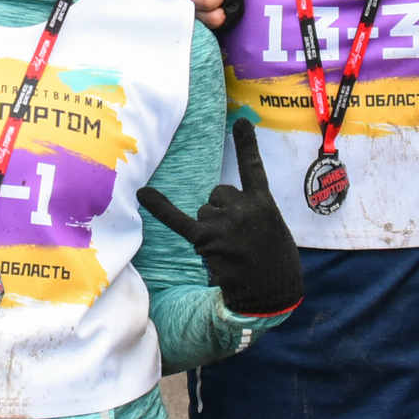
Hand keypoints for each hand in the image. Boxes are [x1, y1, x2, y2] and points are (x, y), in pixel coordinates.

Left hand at [136, 120, 304, 315]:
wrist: (272, 295)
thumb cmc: (274, 265)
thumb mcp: (274, 231)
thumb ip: (252, 213)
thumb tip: (223, 211)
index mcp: (264, 204)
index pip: (253, 169)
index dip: (247, 146)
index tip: (241, 123)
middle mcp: (244, 208)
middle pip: (218, 195)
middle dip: (223, 212)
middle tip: (237, 239)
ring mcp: (225, 224)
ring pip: (204, 212)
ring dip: (211, 229)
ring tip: (229, 252)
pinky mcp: (208, 241)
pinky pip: (180, 221)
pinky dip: (161, 207)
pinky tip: (143, 194)